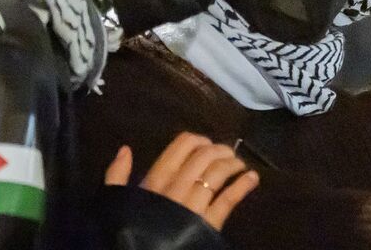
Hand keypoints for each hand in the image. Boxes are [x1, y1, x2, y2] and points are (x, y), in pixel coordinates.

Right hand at [105, 132, 258, 230]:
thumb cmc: (131, 230)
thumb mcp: (119, 202)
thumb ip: (117, 175)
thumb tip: (125, 149)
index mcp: (156, 179)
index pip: (182, 146)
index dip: (199, 140)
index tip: (206, 143)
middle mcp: (177, 187)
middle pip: (205, 157)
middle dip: (221, 150)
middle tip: (228, 153)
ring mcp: (194, 204)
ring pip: (218, 174)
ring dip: (233, 164)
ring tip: (239, 165)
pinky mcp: (209, 223)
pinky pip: (229, 199)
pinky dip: (244, 186)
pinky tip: (253, 178)